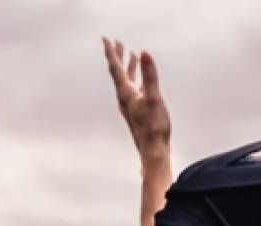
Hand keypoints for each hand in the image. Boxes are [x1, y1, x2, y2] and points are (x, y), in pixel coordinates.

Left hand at [101, 38, 169, 159]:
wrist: (153, 151)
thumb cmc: (153, 127)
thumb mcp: (153, 97)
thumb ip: (150, 75)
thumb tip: (144, 52)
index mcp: (126, 93)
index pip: (116, 68)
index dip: (111, 52)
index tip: (106, 39)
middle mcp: (125, 98)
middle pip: (119, 72)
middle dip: (117, 56)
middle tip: (115, 41)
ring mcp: (130, 104)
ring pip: (127, 80)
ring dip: (128, 66)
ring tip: (130, 54)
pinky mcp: (137, 110)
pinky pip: (134, 88)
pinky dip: (136, 78)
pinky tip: (141, 79)